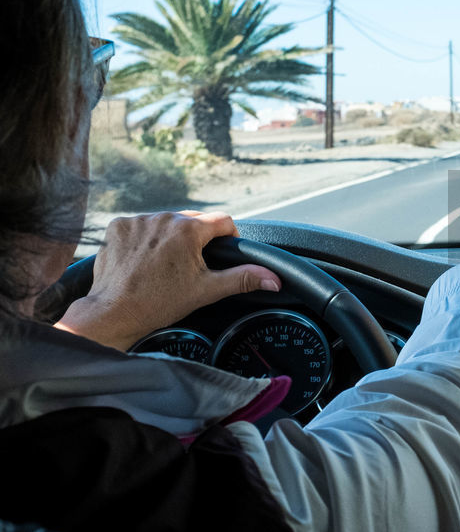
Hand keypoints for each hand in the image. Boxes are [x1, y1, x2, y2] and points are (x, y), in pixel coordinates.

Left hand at [56, 211, 279, 351]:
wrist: (114, 312)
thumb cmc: (159, 303)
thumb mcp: (207, 290)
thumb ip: (242, 278)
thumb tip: (273, 278)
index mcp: (188, 230)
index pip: (222, 221)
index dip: (229, 236)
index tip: (222, 252)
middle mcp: (163, 218)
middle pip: (193, 220)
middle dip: (197, 238)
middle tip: (192, 264)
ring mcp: (137, 220)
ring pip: (166, 222)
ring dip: (171, 236)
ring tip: (166, 263)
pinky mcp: (117, 226)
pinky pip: (141, 225)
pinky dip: (145, 238)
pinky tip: (144, 258)